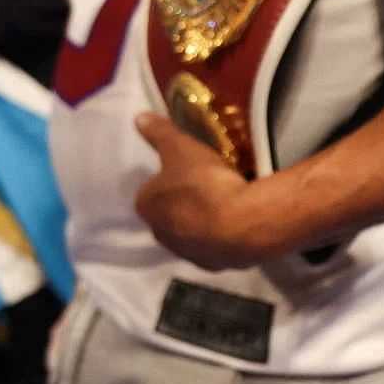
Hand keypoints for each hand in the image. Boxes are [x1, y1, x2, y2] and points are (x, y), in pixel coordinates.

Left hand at [133, 113, 290, 270]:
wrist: (245, 223)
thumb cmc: (204, 181)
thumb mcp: (180, 146)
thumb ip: (158, 132)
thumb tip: (138, 118)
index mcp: (147, 208)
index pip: (150, 192)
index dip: (166, 180)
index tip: (185, 170)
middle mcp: (162, 236)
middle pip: (169, 214)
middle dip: (183, 203)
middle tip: (205, 184)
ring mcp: (190, 255)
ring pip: (192, 233)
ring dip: (203, 221)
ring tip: (224, 202)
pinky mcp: (217, 266)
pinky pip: (216, 247)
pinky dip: (223, 236)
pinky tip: (237, 221)